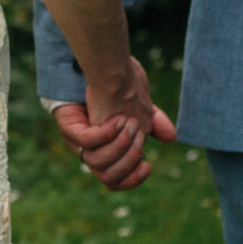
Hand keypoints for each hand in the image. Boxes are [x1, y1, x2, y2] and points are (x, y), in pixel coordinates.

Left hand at [53, 57, 177, 191]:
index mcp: (105, 150)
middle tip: (138, 136)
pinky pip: (87, 142)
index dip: (132, 179)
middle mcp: (90, 150)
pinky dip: (105, 133)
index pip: (115, 181)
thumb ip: (154, 122)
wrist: (105, 62)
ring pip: (96, 164)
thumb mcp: (142, 105)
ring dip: (118, 146)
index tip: (148, 165)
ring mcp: (78, 140)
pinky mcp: (71, 127)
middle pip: (108, 177)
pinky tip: (116, 118)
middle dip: (128, 160)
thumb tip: (171, 137)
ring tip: (128, 124)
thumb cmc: (122, 80)